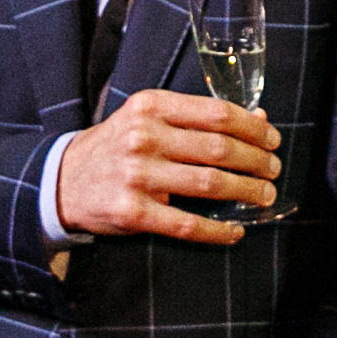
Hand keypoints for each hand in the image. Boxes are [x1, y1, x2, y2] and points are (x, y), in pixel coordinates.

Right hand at [56, 91, 281, 244]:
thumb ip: (197, 117)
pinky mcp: (133, 213)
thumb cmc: (117, 146)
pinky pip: (187, 224)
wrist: (63, 181)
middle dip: (256, 161)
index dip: (253, 128)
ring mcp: (138, 176)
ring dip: (246, 191)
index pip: (217, 113)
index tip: (272, 139)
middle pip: (219, 148)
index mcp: (151, 106)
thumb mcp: (148, 118)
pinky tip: (236, 231)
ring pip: (209, 184)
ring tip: (264, 195)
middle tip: (274, 170)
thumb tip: (258, 119)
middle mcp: (144, 137)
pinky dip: (218, 230)